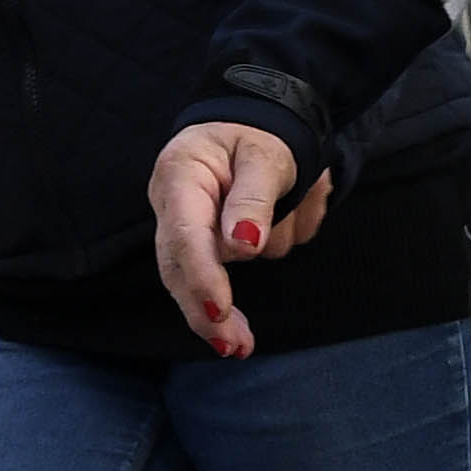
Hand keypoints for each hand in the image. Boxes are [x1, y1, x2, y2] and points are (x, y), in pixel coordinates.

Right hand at [146, 122, 330, 354]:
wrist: (257, 122)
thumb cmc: (259, 132)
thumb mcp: (265, 153)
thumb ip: (253, 196)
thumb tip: (243, 246)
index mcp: (180, 177)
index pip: (185, 236)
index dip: (201, 278)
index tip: (219, 311)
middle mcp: (174, 208)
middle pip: (180, 271)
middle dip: (207, 312)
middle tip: (236, 348)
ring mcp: (188, 229)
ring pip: (225, 267)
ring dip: (269, 242)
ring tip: (296, 192)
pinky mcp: (209, 245)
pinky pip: (238, 266)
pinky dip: (254, 269)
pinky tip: (263, 275)